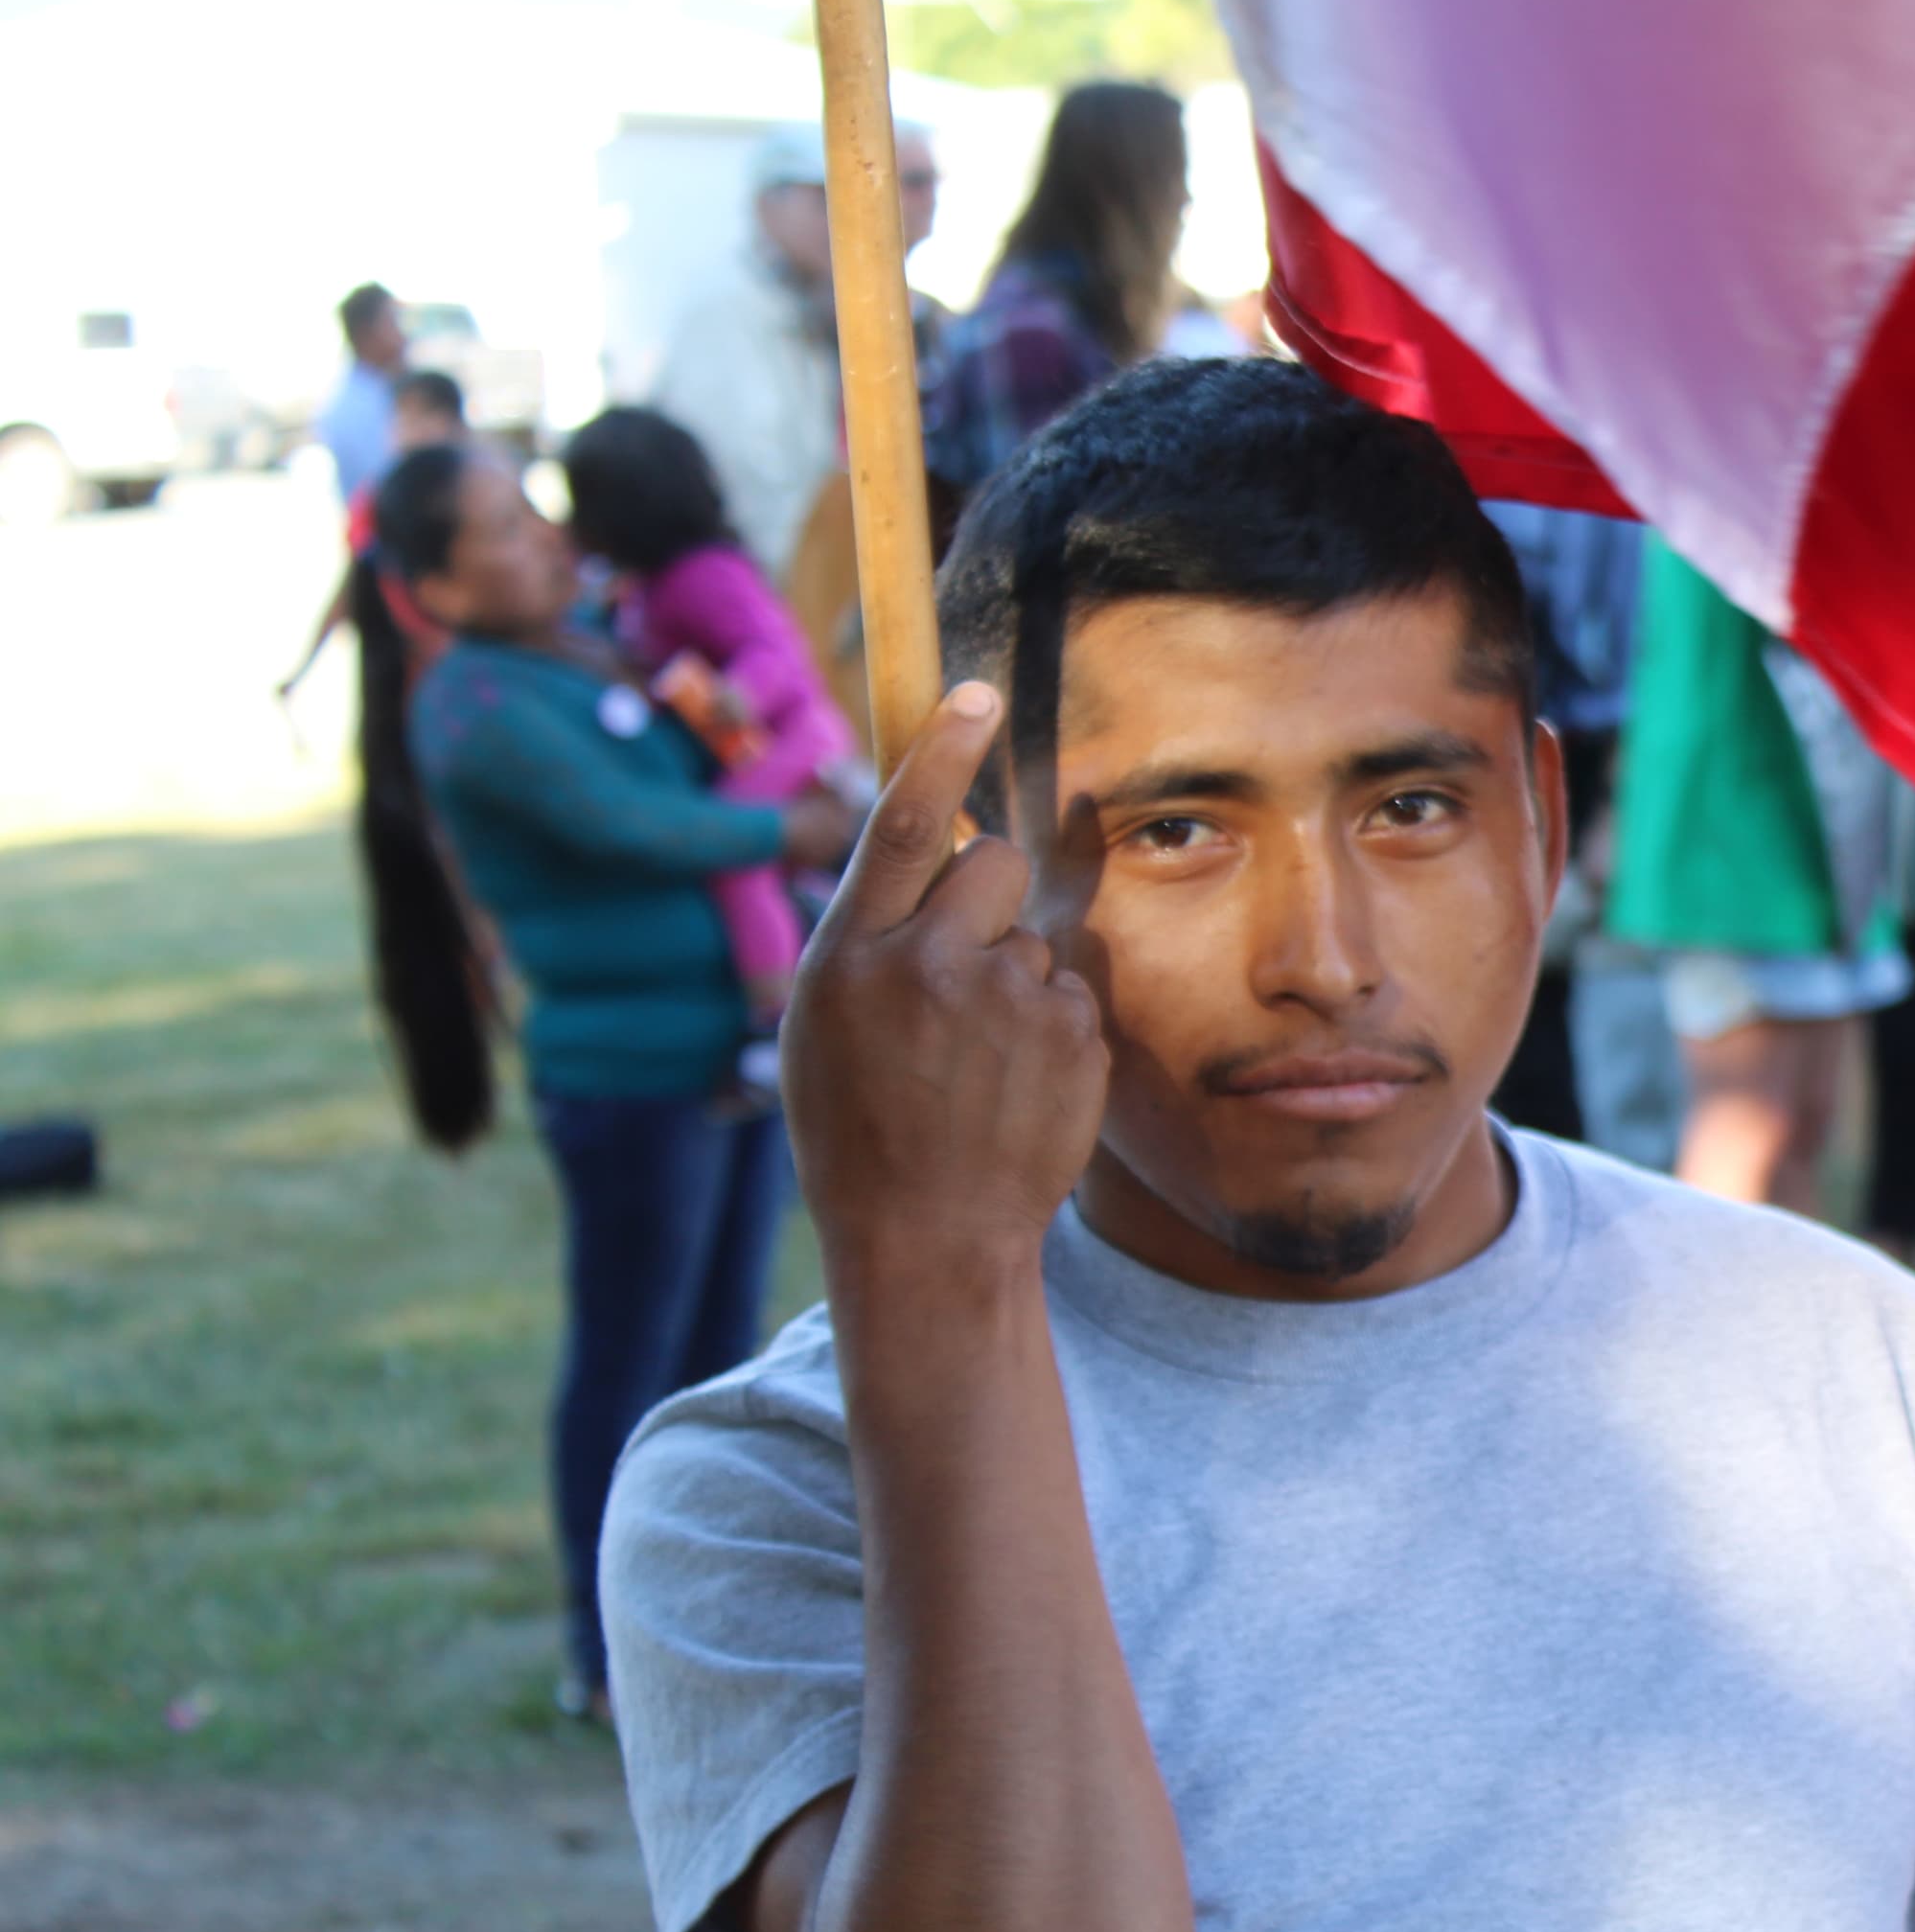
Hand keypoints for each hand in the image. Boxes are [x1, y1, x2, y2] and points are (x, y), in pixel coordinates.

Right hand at [784, 684, 1107, 1274]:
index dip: (939, 750)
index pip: (898, 824)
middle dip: (985, 896)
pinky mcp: (1070, 1038)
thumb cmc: (861, 1127)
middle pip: (987, 864)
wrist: (927, 1239)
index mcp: (850, 958)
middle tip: (959, 972)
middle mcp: (926, 967)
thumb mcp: (826, 1024)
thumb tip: (932, 848)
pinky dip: (1049, 1028)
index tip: (973, 692)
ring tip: (976, 1062)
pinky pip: (1067, 991)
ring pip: (1032, 937)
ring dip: (1013, 979)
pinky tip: (1013, 1088)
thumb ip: (873, 936)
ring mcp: (1006, 1004)